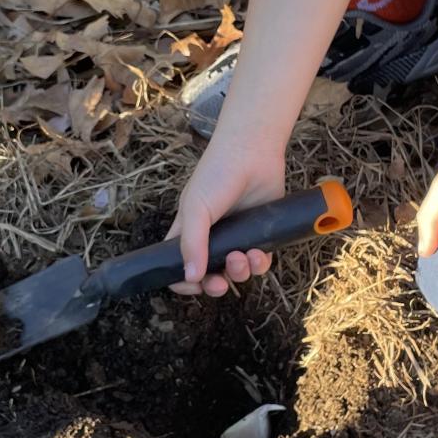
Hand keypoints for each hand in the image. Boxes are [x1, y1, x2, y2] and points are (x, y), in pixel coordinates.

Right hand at [168, 132, 285, 297]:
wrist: (253, 152)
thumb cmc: (216, 174)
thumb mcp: (196, 208)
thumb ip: (191, 244)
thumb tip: (190, 278)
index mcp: (188, 231)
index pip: (178, 265)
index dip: (183, 281)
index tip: (194, 284)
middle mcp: (211, 238)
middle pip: (209, 275)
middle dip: (215, 285)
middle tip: (221, 283)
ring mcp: (236, 237)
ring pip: (236, 271)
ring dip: (239, 272)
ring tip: (243, 258)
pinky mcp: (260, 235)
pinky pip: (259, 262)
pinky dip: (258, 264)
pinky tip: (258, 254)